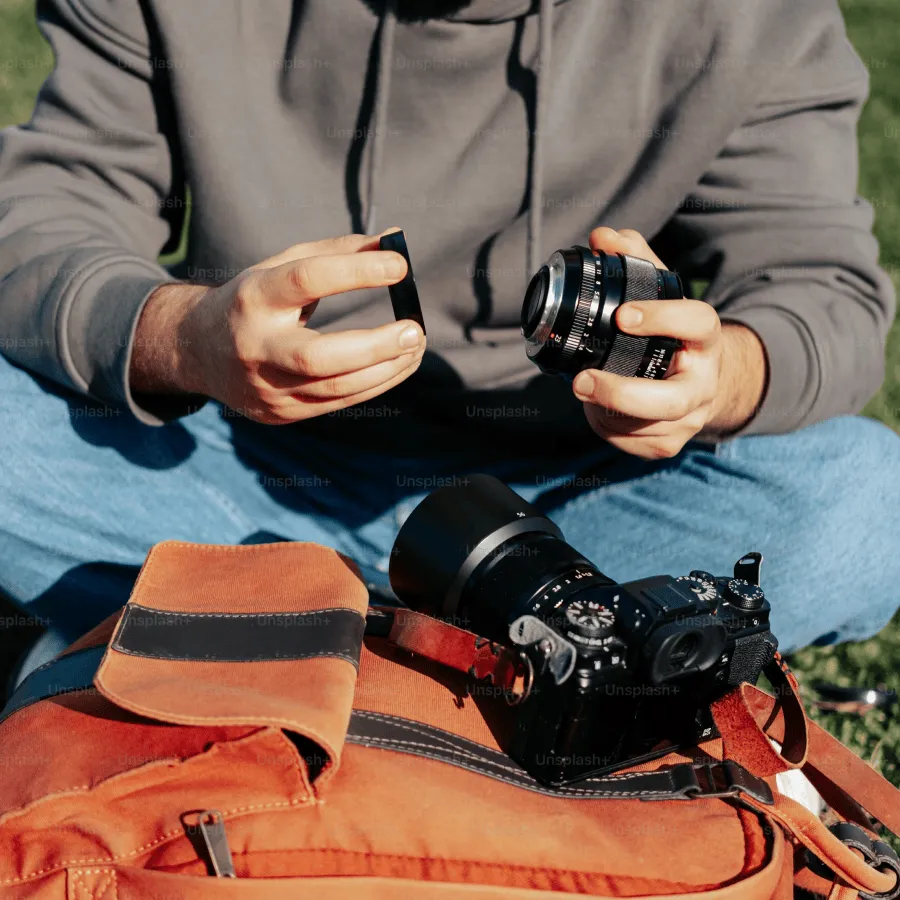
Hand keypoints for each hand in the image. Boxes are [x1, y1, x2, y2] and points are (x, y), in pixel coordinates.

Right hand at [131, 231, 424, 423]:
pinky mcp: (280, 414)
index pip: (306, 280)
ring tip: (416, 345)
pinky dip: (376, 383)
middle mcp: (255, 347)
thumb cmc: (253, 299)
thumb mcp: (280, 266)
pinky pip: (339, 402)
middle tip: (415, 331)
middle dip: (375, 346)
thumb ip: (335, 253)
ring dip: (386, 368)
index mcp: (253, 297)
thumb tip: (394, 241)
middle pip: (317, 357)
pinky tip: (399, 364)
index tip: (400, 266)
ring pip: (337, 388)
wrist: (197, 352)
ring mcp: (266, 388)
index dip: (356, 271)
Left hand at [572, 227, 766, 458]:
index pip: (697, 324)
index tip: (622, 316)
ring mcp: (691, 418)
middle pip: (670, 400)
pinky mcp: (671, 443)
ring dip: (606, 412)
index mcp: (706, 338)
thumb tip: (602, 237)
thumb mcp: (663, 292)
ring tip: (583, 389)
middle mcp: (704, 382)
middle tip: (581, 381)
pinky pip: (636, 445)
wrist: (708, 379)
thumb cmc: (675, 332)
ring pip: (647, 428)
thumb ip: (636, 261)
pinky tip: (596, 411)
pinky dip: (609, 430)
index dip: (662, 319)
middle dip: (622, 394)